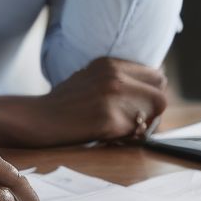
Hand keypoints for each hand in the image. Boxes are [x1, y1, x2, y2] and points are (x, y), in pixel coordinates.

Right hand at [34, 57, 167, 145]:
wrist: (40, 118)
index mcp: (111, 63)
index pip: (156, 76)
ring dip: (143, 125)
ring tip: (123, 129)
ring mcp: (112, 97)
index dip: (152, 94)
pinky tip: (109, 135)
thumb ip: (118, 80)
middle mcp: (115, 76)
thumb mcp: (91, 78)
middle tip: (138, 122)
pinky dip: (127, 137)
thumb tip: (149, 90)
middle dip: (153, 111)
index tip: (142, 106)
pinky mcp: (109, 119)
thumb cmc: (65, 104)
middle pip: (160, 95)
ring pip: (154, 114)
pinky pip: (135, 132)